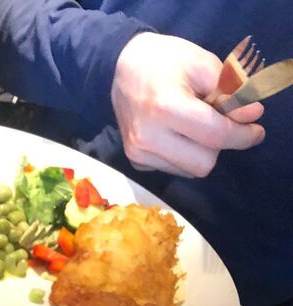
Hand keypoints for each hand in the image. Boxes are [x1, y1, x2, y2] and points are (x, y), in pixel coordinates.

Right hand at [111, 33, 264, 177]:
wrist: (123, 68)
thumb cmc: (166, 61)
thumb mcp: (203, 65)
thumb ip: (229, 93)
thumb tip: (250, 117)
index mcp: (164, 107)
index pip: (214, 135)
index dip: (241, 136)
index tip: (256, 132)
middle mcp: (147, 137)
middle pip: (203, 163)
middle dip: (218, 146)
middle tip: (220, 124)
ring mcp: (138, 153)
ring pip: (190, 170)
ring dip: (201, 151)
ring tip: (194, 125)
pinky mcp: (136, 162)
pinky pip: (174, 169)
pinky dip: (184, 154)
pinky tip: (176, 134)